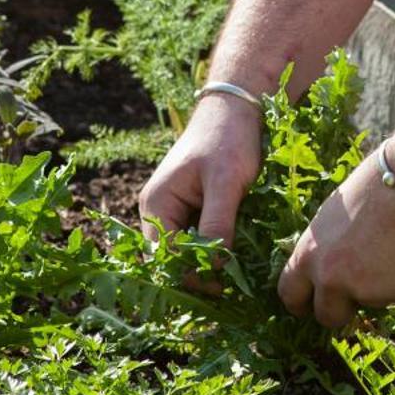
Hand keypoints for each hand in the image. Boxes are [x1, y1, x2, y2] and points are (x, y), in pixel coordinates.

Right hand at [136, 93, 263, 289]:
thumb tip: (214, 267)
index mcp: (157, 205)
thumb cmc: (228, 139)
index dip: (190, 275)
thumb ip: (217, 224)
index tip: (222, 286)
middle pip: (172, 258)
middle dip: (198, 274)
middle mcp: (159, 211)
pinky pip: (199, 237)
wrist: (237, 107)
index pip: (165, 257)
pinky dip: (214, 247)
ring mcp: (175, 210)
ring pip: (186, 250)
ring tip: (236, 274)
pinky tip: (236, 254)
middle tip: (231, 286)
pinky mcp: (194, 207)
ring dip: (207, 262)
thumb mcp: (226, 182)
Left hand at [277, 150, 394, 331]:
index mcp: (309, 254)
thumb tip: (326, 268)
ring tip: (394, 244)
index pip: (290, 294)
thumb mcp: (334, 216)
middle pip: (328, 316)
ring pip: (371, 302)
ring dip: (380, 286)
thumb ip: (325, 247)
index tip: (308, 306)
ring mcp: (365, 290)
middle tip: (356, 291)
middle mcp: (331, 278)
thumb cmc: (375, 186)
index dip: (301, 302)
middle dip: (341, 310)